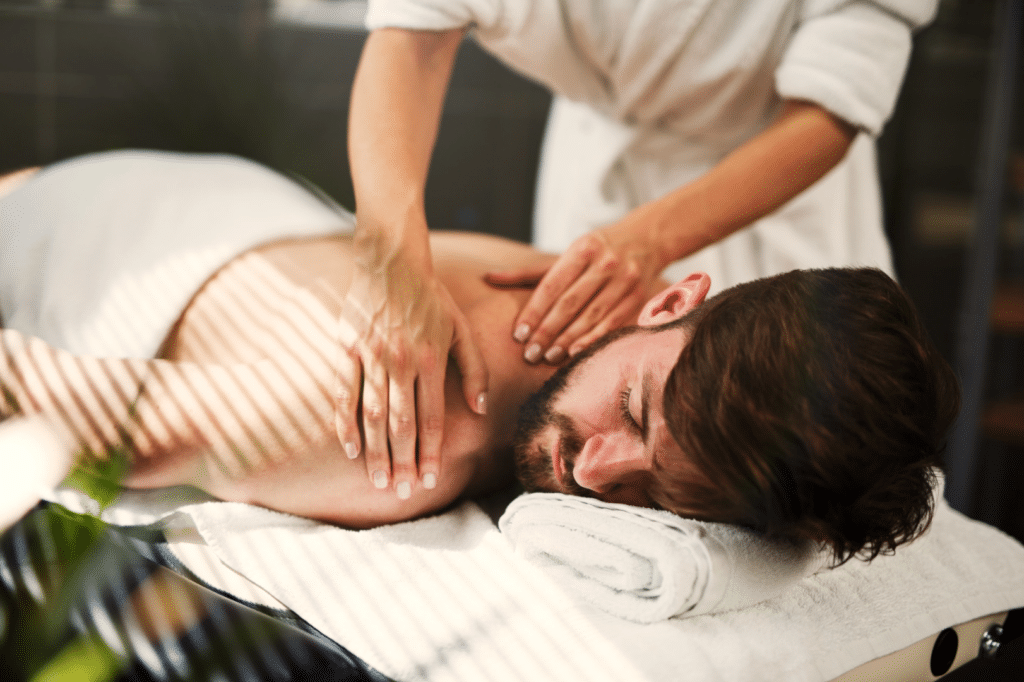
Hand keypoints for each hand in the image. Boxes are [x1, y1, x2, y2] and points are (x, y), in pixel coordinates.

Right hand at [333, 243, 487, 499]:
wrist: (391, 261)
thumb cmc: (432, 298)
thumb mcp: (462, 330)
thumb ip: (474, 370)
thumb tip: (481, 410)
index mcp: (431, 359)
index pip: (431, 418)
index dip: (429, 452)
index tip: (428, 479)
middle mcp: (401, 362)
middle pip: (401, 424)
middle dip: (402, 462)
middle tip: (400, 493)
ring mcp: (371, 356)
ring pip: (373, 414)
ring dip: (376, 452)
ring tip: (378, 481)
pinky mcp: (347, 349)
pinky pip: (344, 394)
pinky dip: (345, 423)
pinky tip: (350, 449)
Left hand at [486, 221, 664, 363]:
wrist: (647, 239)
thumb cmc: (596, 252)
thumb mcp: (565, 255)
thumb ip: (528, 272)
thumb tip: (487, 278)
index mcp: (582, 248)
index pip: (552, 285)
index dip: (534, 312)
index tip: (518, 335)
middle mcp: (605, 263)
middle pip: (570, 303)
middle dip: (547, 331)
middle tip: (529, 354)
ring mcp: (624, 280)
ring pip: (590, 316)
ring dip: (567, 340)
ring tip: (548, 357)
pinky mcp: (637, 297)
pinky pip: (611, 324)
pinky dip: (592, 340)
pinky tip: (574, 354)